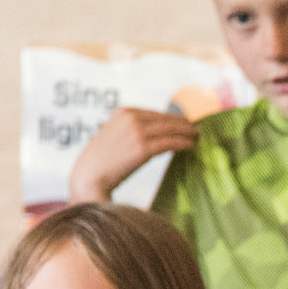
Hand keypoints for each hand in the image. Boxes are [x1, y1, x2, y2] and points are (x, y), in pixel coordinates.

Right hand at [67, 107, 196, 202]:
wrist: (90, 176)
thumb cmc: (102, 161)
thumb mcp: (115, 135)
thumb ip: (132, 129)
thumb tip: (154, 132)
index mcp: (123, 112)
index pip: (155, 114)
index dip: (172, 118)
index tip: (184, 123)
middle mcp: (130, 118)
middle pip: (165, 119)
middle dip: (183, 124)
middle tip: (196, 129)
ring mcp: (137, 132)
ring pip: (170, 129)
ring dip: (187, 133)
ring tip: (197, 137)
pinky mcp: (142, 147)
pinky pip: (169, 143)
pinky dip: (183, 143)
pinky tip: (191, 146)